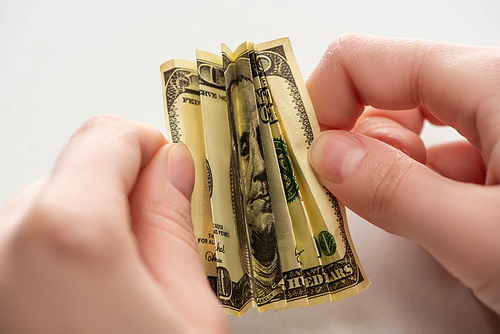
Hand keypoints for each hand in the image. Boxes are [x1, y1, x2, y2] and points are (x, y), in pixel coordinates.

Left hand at [0, 116, 229, 332]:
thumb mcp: (191, 314)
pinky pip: (30, 247)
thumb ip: (173, 226)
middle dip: (124, 197)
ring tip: (125, 290)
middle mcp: (6, 247)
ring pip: (53, 212)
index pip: (108, 136)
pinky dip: (65, 259)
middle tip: (160, 247)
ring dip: (95, 231)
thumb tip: (171, 169)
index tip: (175, 170)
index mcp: (67, 237)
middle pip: (78, 175)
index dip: (152, 150)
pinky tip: (92, 304)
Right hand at [307, 34, 499, 314]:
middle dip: (343, 136)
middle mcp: (489, 97)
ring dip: (371, 166)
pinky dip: (400, 184)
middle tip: (317, 188)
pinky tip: (400, 214)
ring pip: (404, 130)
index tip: (295, 148)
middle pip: (383, 91)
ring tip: (361, 208)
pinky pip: (427, 159)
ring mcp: (492, 132)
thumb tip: (324, 156)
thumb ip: (396, 193)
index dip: (321, 98)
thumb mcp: (485, 236)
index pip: (369, 61)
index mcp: (491, 86)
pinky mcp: (493, 165)